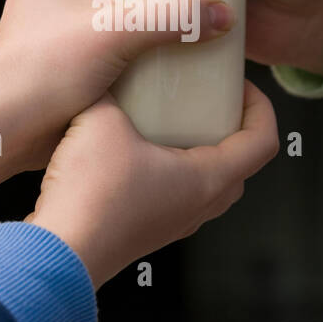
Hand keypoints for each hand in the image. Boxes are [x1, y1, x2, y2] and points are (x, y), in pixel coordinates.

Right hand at [27, 83, 278, 288]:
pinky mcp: (151, 229)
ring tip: (174, 119)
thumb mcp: (102, 121)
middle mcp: (200, 205)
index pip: (264, 142)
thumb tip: (109, 70)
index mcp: (208, 179)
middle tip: (209, 98)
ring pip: (211, 182)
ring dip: (203, 150)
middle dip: (233, 126)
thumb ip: (112, 89)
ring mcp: (176, 222)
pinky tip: (138, 148)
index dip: (261, 106)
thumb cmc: (90, 194)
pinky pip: (181, 194)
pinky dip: (175, 168)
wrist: (58, 251)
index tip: (238, 84)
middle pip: (241, 163)